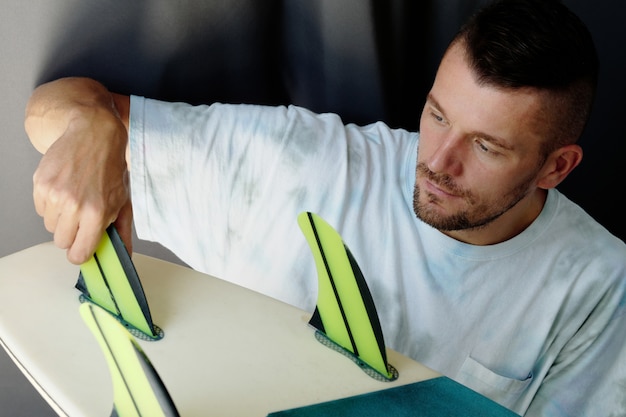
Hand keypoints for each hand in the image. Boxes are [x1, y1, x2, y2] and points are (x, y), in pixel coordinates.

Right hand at [28, 80, 131, 263]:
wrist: (94, 134)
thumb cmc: (111, 168)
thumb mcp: (123, 201)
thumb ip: (122, 232)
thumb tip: (124, 256)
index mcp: (97, 212)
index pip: (79, 253)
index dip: (80, 253)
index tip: (82, 247)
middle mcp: (74, 205)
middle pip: (61, 241)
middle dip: (71, 233)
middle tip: (82, 217)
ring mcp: (55, 194)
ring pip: (50, 226)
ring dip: (61, 217)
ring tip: (75, 198)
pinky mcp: (41, 183)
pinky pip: (40, 209)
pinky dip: (51, 204)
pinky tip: (65, 188)